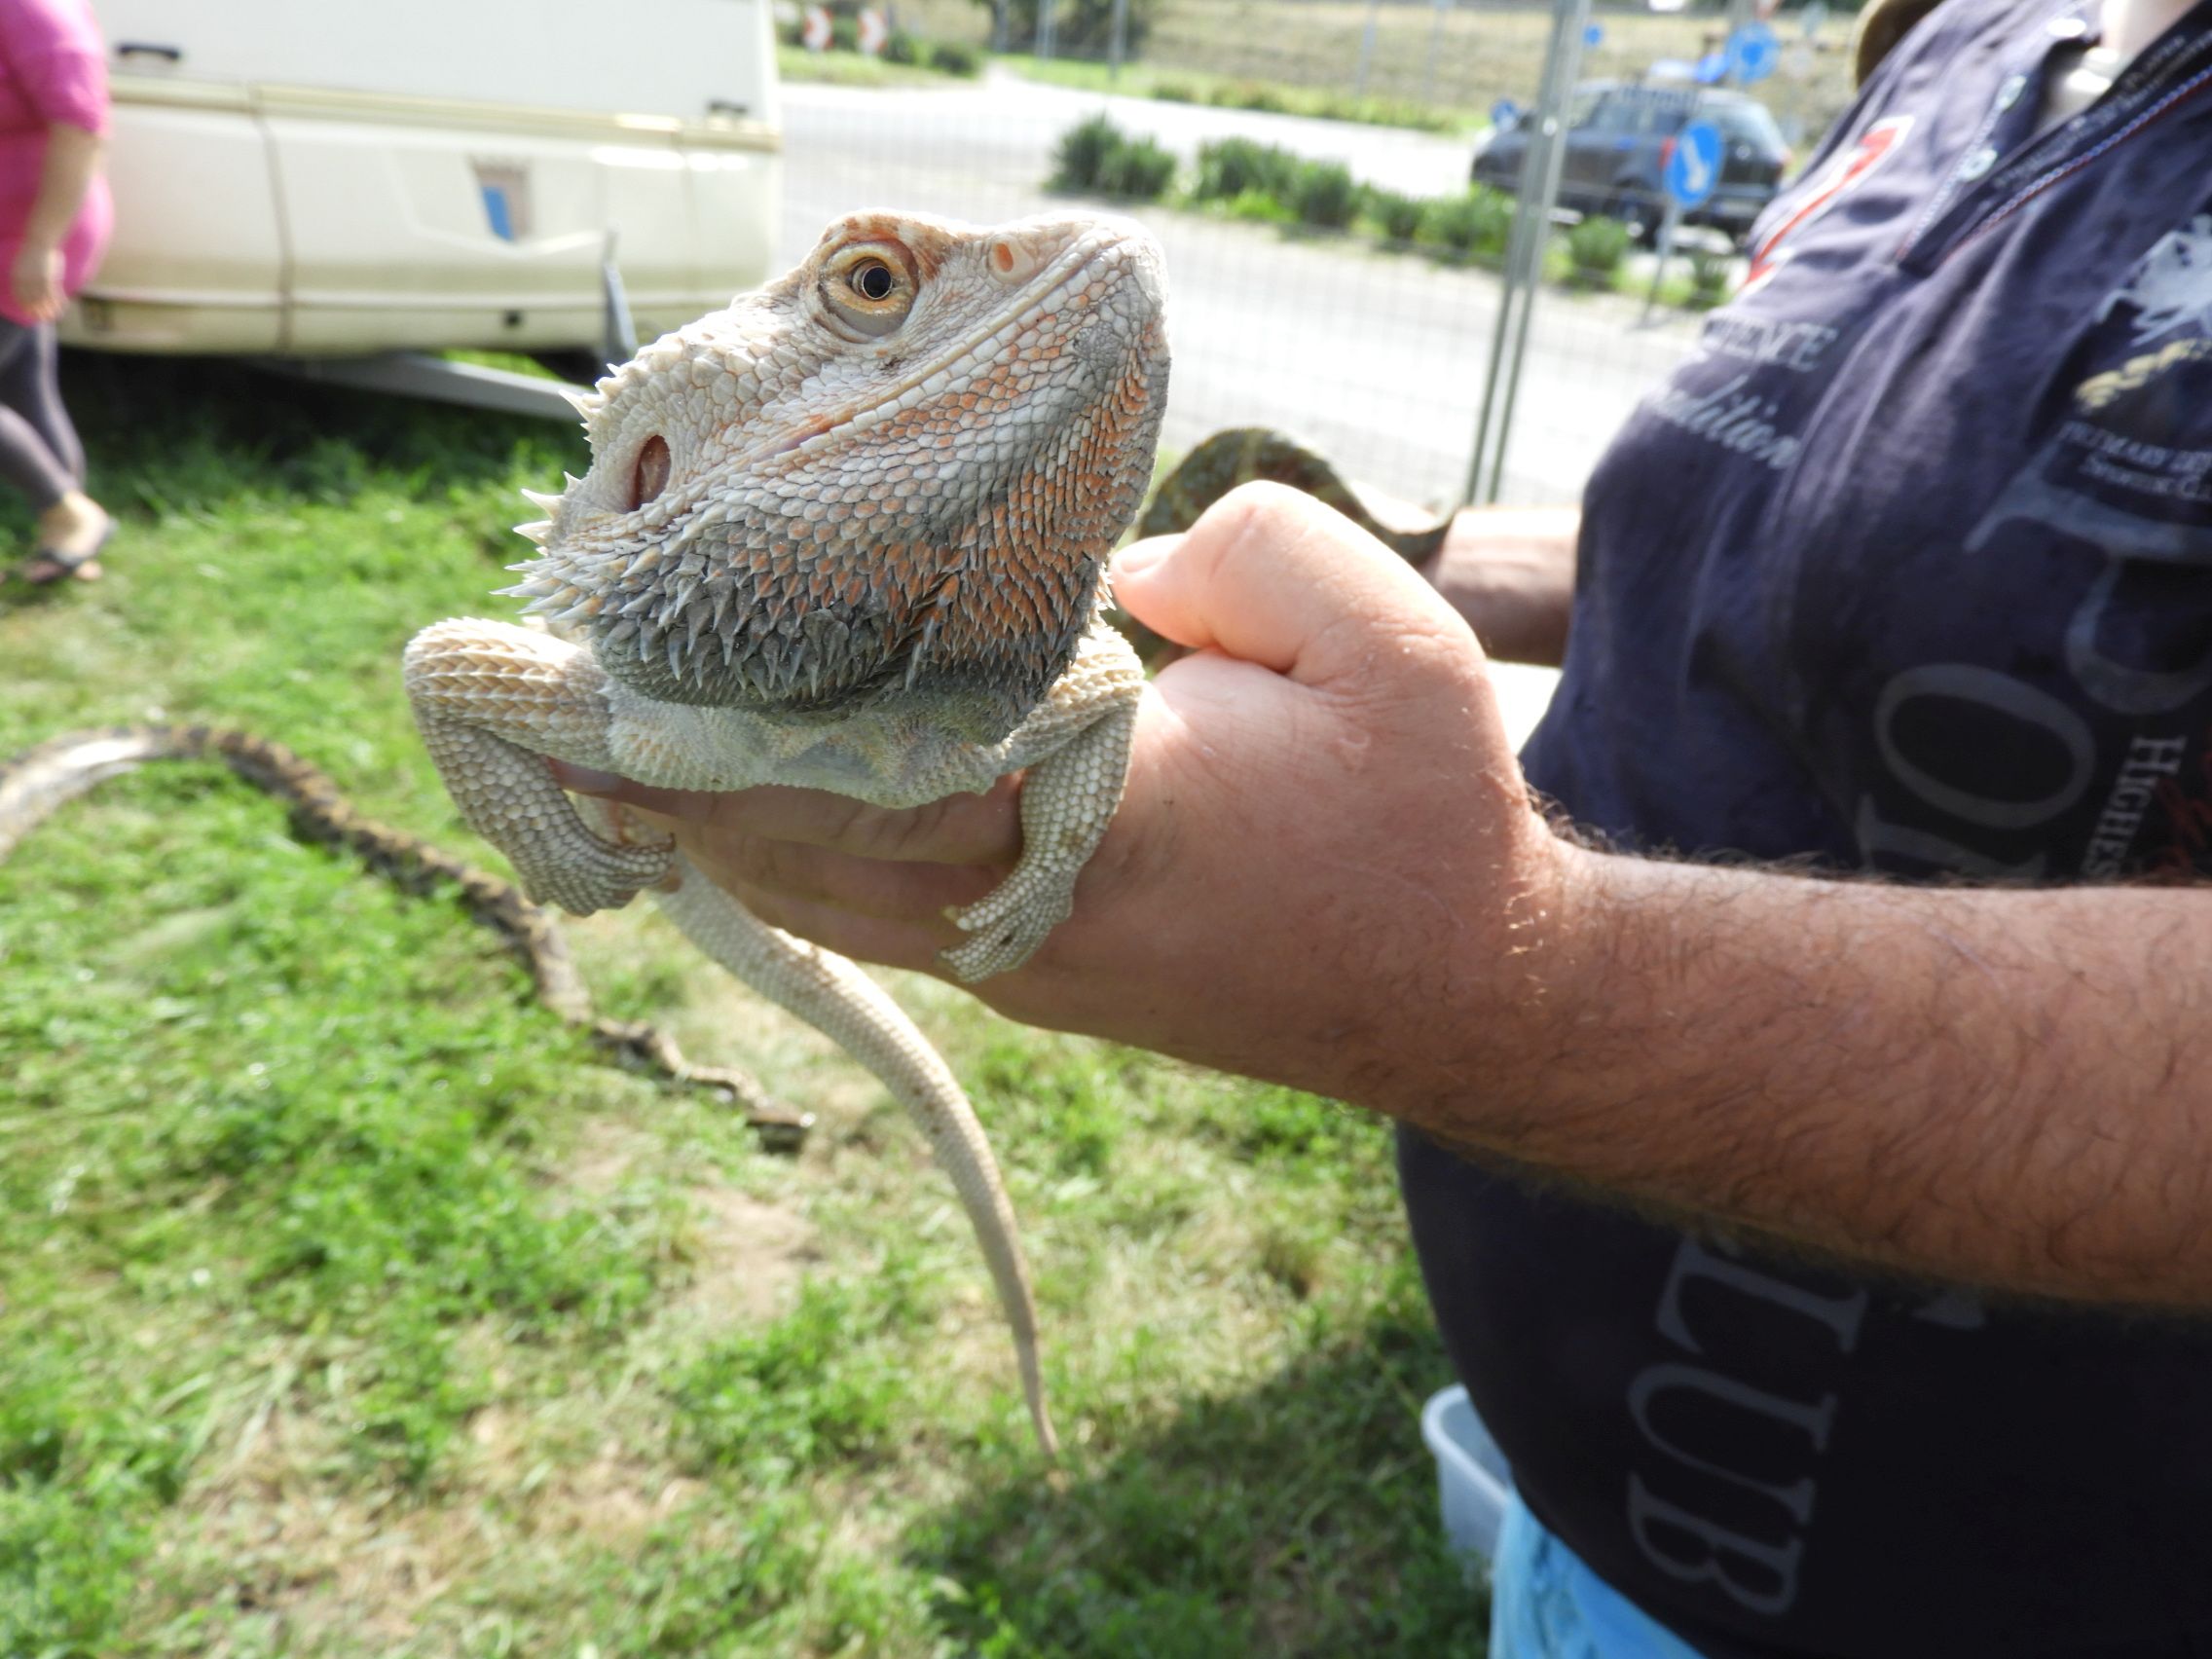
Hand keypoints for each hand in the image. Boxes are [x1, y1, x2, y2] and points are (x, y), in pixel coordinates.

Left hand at [10, 243, 62, 322]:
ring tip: (53, 316)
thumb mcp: (23, 263)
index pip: (19, 295)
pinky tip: (62, 307)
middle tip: (42, 318)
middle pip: (31, 300)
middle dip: (37, 311)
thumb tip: (25, 283)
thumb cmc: (33, 249)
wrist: (40, 240)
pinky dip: (58, 302)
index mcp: (17, 275)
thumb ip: (24, 275)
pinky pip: (53, 295)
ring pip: (43, 300)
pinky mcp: (48, 279)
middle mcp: (26, 280)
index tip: (29, 312)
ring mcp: (37, 280)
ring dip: (49, 310)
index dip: (24, 305)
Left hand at [555, 483, 1571, 1108]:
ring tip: (581, 738)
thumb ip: (1233, 552)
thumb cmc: (1427, 822)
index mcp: (1104, 817)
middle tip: (529, 693)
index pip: (870, 766)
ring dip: (692, 816)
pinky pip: (851, 908)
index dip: (722, 727)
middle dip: (658, 768)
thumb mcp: (1385, 639)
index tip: (598, 682)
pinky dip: (763, 851)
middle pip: (790, 839)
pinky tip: (708, 804)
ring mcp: (1009, 958)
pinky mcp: (1018, 974)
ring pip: (806, 889)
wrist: (1461, 995)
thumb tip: (1096, 562)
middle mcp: (1021, 907)